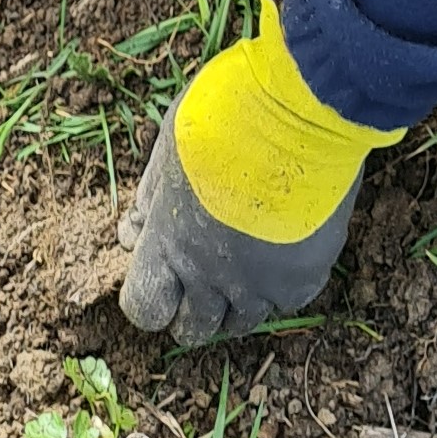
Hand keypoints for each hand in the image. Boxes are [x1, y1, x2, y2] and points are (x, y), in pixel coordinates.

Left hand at [117, 0, 400, 344]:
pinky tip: (281, 248)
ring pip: (239, 324)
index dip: (151, 297)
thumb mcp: (169, 148)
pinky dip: (278, 286)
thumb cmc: (226, 116)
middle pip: (191, 329)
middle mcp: (210, 277)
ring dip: (235, 300)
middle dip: (191, 306)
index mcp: (169, 244)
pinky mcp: (303, 279)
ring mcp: (259, 285)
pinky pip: (283, 303)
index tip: (163, 273)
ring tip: (245, 257)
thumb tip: (133, 232)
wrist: (301, 109)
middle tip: (205, 270)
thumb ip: (150, 198)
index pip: (144, 309)